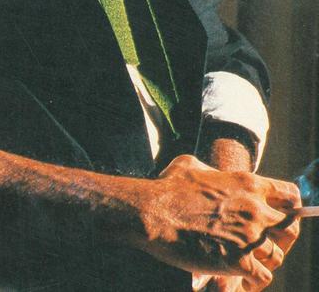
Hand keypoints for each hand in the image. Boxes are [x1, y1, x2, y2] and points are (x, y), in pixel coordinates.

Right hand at [132, 155, 299, 287]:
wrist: (154, 212)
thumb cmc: (168, 187)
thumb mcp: (191, 164)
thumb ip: (212, 169)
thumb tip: (210, 174)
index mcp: (248, 183)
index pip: (290, 195)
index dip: (286, 207)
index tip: (276, 215)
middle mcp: (255, 208)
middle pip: (290, 229)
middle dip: (278, 237)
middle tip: (262, 243)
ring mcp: (250, 236)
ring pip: (276, 256)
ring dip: (263, 260)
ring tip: (248, 263)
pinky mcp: (240, 261)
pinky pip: (263, 277)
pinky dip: (253, 281)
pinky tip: (241, 278)